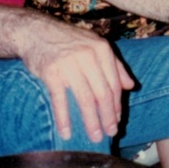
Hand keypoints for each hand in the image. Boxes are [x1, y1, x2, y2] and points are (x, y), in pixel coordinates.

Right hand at [18, 19, 134, 142]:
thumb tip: (131, 86)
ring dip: (90, 121)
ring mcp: (69, 64)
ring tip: (95, 136)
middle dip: (107, 116)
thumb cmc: (70, 42)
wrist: (37, 31)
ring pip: (85, 99)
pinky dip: (64, 118)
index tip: (117, 120)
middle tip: (110, 133)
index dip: (117, 104)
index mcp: (102, 49)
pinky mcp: (51, 72)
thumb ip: (115, 66)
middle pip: (102, 93)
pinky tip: (67, 132)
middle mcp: (88, 56)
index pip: (114, 83)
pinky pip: (60, 100)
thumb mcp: (96, 46)